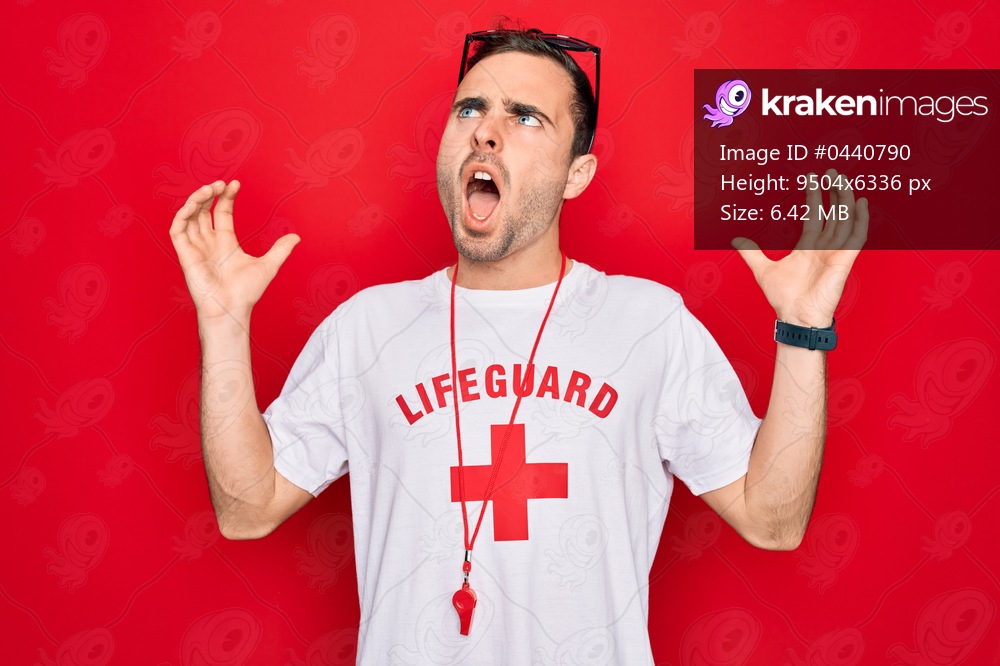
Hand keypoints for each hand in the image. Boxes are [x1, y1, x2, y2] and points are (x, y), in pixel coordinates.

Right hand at [169, 180, 299, 326]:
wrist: (231, 308)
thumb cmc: (246, 292)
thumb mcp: (268, 265)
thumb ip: (280, 249)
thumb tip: (296, 237)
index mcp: (226, 242)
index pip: (222, 211)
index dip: (226, 196)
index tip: (235, 183)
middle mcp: (209, 242)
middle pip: (204, 210)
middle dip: (209, 194)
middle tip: (220, 184)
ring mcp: (196, 247)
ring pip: (190, 216)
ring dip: (196, 200)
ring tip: (209, 189)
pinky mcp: (185, 254)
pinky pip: (177, 230)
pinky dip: (182, 215)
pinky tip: (193, 205)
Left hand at [732, 169, 867, 326]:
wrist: (795, 316)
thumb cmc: (783, 298)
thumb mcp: (762, 270)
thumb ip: (751, 252)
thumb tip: (735, 239)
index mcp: (807, 247)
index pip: (814, 215)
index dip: (814, 196)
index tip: (813, 178)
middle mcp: (824, 247)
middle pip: (832, 213)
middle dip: (833, 192)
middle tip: (832, 172)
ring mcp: (835, 252)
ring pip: (844, 220)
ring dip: (845, 200)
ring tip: (843, 180)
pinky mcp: (844, 260)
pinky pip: (856, 237)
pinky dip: (860, 220)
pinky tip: (860, 203)